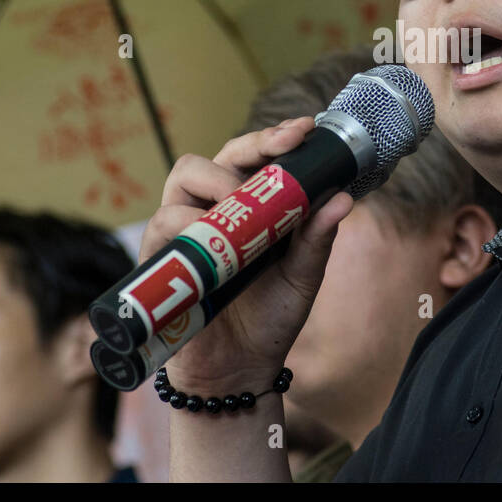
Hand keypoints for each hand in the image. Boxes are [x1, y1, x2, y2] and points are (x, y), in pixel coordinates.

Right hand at [139, 117, 353, 392]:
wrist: (240, 372)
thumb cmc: (270, 319)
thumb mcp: (303, 275)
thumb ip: (317, 237)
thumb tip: (342, 197)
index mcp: (246, 207)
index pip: (252, 158)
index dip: (273, 137)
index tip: (303, 129)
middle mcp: (211, 211)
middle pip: (215, 156)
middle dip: (248, 147)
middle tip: (277, 153)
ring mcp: (182, 231)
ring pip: (183, 178)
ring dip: (216, 182)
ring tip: (241, 202)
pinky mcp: (160, 256)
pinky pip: (163, 222)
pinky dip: (187, 221)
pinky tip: (209, 232)